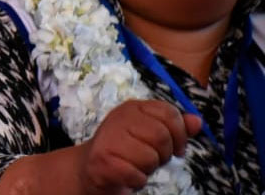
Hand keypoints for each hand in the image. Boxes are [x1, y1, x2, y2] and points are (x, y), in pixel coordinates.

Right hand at [75, 100, 201, 194]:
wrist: (90, 168)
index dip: (179, 134)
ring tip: (135, 165)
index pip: (169, 113)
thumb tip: (197, 122)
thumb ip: (175, 128)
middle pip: (162, 136)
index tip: (176, 148)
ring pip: (150, 157)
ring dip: (148, 168)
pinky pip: (137, 174)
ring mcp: (109, 138)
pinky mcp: (102, 160)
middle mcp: (119, 118)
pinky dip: (137, 180)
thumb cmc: (127, 151)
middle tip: (150, 158)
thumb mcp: (151, 135)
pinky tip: (127, 175)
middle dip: (162, 154)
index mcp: (133, 108)